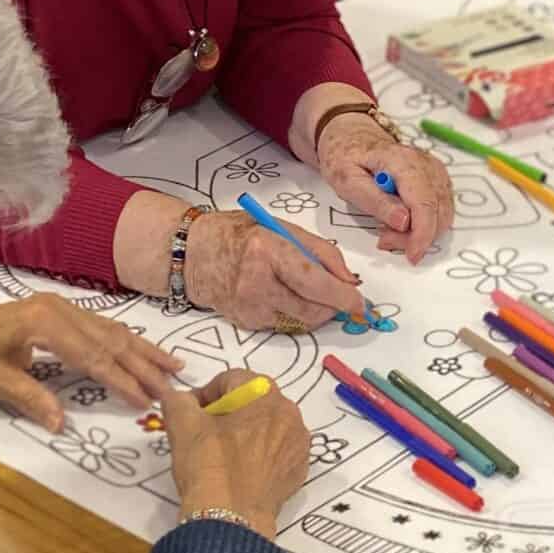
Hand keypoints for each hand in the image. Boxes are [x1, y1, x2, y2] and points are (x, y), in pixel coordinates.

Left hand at [0, 295, 182, 430]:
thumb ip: (31, 398)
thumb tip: (61, 424)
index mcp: (44, 322)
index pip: (93, 356)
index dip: (121, 380)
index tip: (146, 400)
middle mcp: (57, 308)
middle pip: (109, 340)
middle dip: (142, 364)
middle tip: (172, 386)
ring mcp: (57, 307)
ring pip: (109, 330)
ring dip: (140, 349)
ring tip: (171, 365)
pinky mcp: (54, 312)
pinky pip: (97, 327)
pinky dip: (121, 341)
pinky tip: (139, 350)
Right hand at [165, 367, 310, 528]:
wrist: (230, 518)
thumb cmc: (208, 464)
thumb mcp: (182, 425)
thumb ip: (178, 400)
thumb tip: (179, 398)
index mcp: (265, 394)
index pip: (232, 380)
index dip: (207, 394)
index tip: (191, 413)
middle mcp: (290, 413)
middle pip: (254, 401)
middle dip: (229, 411)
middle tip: (205, 432)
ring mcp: (299, 443)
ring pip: (269, 426)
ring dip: (247, 432)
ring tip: (223, 453)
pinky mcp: (300, 469)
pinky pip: (278, 451)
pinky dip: (261, 455)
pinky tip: (241, 471)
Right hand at [186, 210, 365, 329]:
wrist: (192, 253)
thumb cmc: (240, 235)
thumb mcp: (281, 228)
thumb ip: (320, 251)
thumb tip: (350, 280)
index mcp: (268, 250)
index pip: (315, 282)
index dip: (343, 296)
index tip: (360, 302)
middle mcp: (256, 281)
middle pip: (313, 308)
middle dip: (335, 307)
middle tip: (342, 299)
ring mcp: (249, 306)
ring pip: (303, 321)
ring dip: (317, 311)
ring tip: (309, 291)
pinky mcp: (246, 322)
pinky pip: (285, 324)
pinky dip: (294, 313)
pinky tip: (282, 296)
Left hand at [314, 112, 455, 264]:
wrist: (352, 138)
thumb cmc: (346, 157)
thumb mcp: (347, 180)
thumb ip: (375, 201)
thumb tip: (404, 221)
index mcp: (403, 162)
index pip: (425, 203)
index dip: (422, 234)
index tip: (412, 255)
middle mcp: (427, 165)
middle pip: (436, 213)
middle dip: (414, 236)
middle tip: (383, 239)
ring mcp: (436, 173)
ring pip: (442, 216)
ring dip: (418, 233)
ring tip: (387, 230)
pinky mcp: (438, 181)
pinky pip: (440, 211)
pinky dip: (424, 225)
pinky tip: (400, 222)